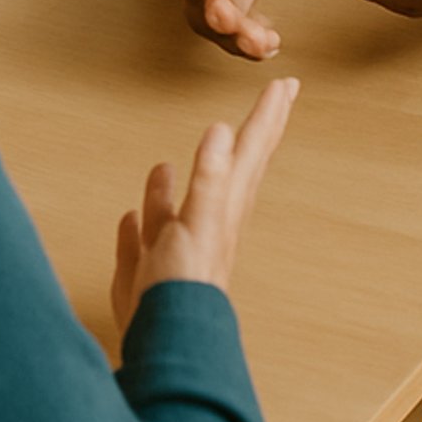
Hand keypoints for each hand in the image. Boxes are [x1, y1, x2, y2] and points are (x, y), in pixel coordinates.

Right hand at [110, 76, 299, 335]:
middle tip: (278, 96)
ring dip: (195, 169)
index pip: (253, 150)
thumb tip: (223, 129)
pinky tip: (135, 212)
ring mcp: (178, 242)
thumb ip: (211, 178)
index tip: (286, 82)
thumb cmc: (187, 283)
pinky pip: (148, 232)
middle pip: (237, 165)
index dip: (268, 116)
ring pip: (187, 197)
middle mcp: (208, 218)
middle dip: (257, 129)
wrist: (164, 338)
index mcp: (226, 205)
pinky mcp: (148, 263)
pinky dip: (146, 214)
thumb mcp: (200, 222)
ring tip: (202, 144)